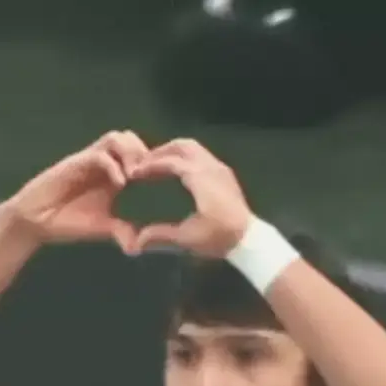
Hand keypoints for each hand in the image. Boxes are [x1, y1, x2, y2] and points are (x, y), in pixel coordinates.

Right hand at [0, 130, 147, 251]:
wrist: (34, 223)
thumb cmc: (66, 222)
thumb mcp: (100, 228)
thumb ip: (120, 231)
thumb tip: (138, 246)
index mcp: (113, 174)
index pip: (137, 153)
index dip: (153, 162)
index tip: (163, 180)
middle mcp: (102, 163)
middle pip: (130, 138)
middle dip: (144, 152)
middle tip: (149, 176)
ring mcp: (87, 161)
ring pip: (116, 137)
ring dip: (130, 153)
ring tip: (135, 177)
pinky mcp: (73, 164)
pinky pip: (98, 155)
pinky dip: (113, 166)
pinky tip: (119, 184)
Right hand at [130, 138, 252, 256]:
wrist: (250, 239)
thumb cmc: (219, 237)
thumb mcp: (188, 238)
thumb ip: (161, 235)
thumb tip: (138, 239)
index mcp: (201, 178)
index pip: (171, 162)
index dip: (151, 165)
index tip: (135, 172)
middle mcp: (211, 167)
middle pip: (183, 146)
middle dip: (162, 151)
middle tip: (145, 162)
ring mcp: (220, 168)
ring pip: (194, 148)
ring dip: (174, 152)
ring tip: (159, 165)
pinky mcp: (225, 173)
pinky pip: (201, 156)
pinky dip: (185, 157)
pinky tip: (177, 172)